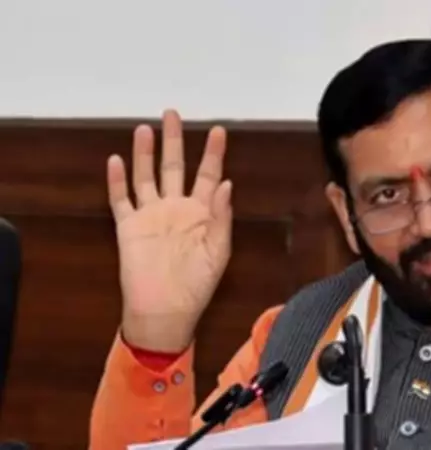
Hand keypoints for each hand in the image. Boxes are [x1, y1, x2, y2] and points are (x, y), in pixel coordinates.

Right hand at [106, 110, 231, 351]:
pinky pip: (121, 199)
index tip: (219, 130)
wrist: (165, 310)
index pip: (208, 175)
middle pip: (174, 167)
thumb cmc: (196, 284)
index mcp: (201, 213)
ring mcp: (151, 215)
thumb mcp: (218, 250)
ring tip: (145, 129)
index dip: (213, 153)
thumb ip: (221, 216)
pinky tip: (117, 160)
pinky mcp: (129, 227)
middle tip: (173, 114)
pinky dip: (117, 181)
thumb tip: (227, 183)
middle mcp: (175, 208)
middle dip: (175, 141)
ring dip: (145, 153)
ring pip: (146, 177)